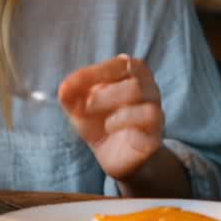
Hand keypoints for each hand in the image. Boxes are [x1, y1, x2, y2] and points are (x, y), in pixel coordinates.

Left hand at [58, 54, 164, 181]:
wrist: (113, 156)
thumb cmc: (98, 121)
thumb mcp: (78, 105)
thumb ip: (70, 94)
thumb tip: (64, 88)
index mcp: (133, 73)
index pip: (123, 64)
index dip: (95, 73)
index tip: (70, 86)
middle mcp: (150, 90)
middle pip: (136, 85)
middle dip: (105, 95)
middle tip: (87, 106)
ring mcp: (156, 115)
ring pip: (148, 108)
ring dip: (119, 115)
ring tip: (103, 123)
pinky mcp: (155, 139)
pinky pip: (149, 133)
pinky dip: (127, 128)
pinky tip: (111, 130)